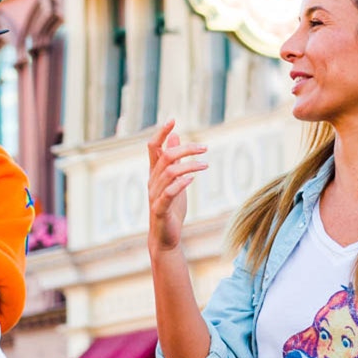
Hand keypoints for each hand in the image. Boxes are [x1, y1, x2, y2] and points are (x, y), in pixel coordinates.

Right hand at [147, 120, 206, 254]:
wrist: (165, 237)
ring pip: (169, 172)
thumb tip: (175, 136)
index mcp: (155, 173)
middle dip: (185, 148)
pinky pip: (168, 193)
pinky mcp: (160, 209)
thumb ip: (174, 159)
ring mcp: (155, 195)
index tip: (173, 120)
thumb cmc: (171, 208)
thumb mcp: (175, 180)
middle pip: (165, 156)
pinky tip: (192, 179)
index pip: (153, 147)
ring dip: (189, 165)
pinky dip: (180, 184)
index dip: (161, 132)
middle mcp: (152, 181)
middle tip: (205, 147)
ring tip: (205, 164)